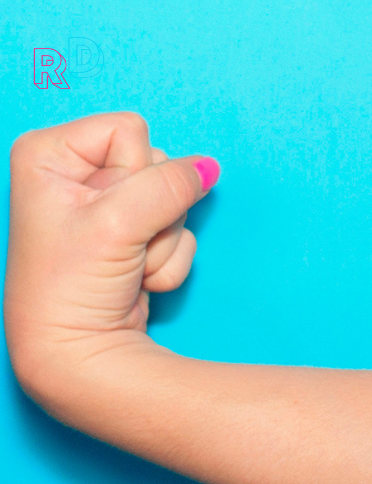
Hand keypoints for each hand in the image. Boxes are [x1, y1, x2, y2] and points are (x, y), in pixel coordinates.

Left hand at [4, 112, 218, 394]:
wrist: (77, 353)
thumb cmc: (69, 288)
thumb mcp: (118, 224)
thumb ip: (169, 186)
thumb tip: (207, 169)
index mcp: (51, 154)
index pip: (129, 130)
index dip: (131, 175)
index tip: (103, 215)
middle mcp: (76, 175)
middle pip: (156, 164)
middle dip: (151, 211)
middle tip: (118, 244)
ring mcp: (108, 207)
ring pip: (173, 201)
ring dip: (160, 241)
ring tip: (124, 264)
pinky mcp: (133, 235)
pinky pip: (177, 230)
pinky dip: (166, 260)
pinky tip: (134, 277)